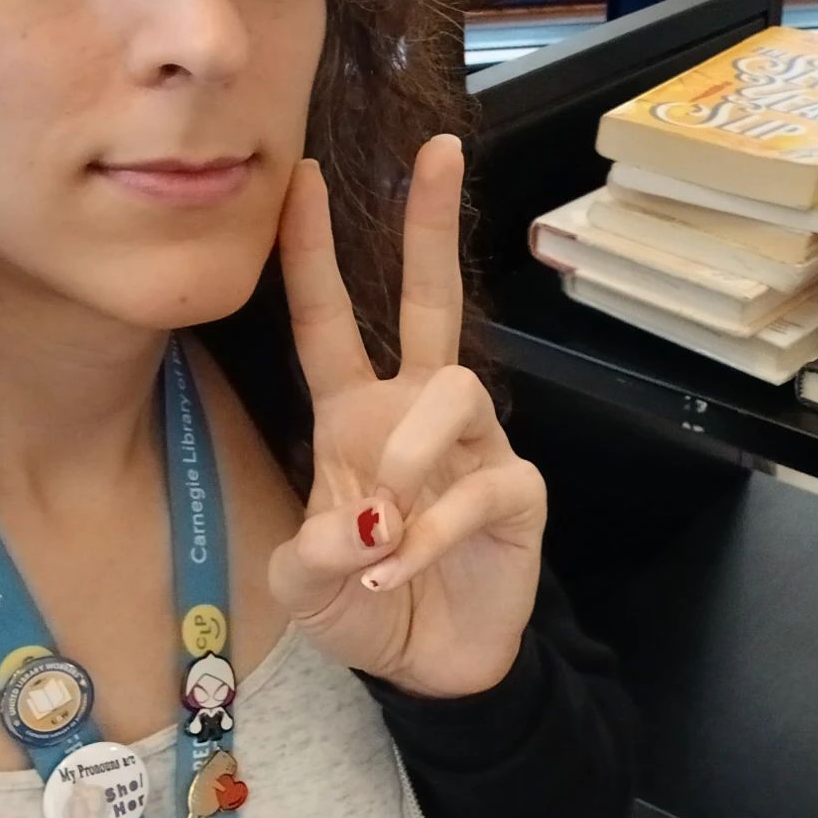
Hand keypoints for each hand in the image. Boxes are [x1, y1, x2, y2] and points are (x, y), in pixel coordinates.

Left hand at [266, 135, 545, 697]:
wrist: (432, 665)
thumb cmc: (365, 605)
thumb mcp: (307, 588)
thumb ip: (311, 558)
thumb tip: (360, 526)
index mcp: (355, 415)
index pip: (329, 321)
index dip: (311, 252)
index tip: (301, 176)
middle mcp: (416, 413)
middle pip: (431, 300)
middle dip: (430, 225)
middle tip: (437, 152)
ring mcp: (473, 449)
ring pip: (456, 393)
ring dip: (411, 451)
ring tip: (384, 517)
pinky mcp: (516, 495)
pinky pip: (479, 490)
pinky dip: (430, 537)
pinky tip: (397, 572)